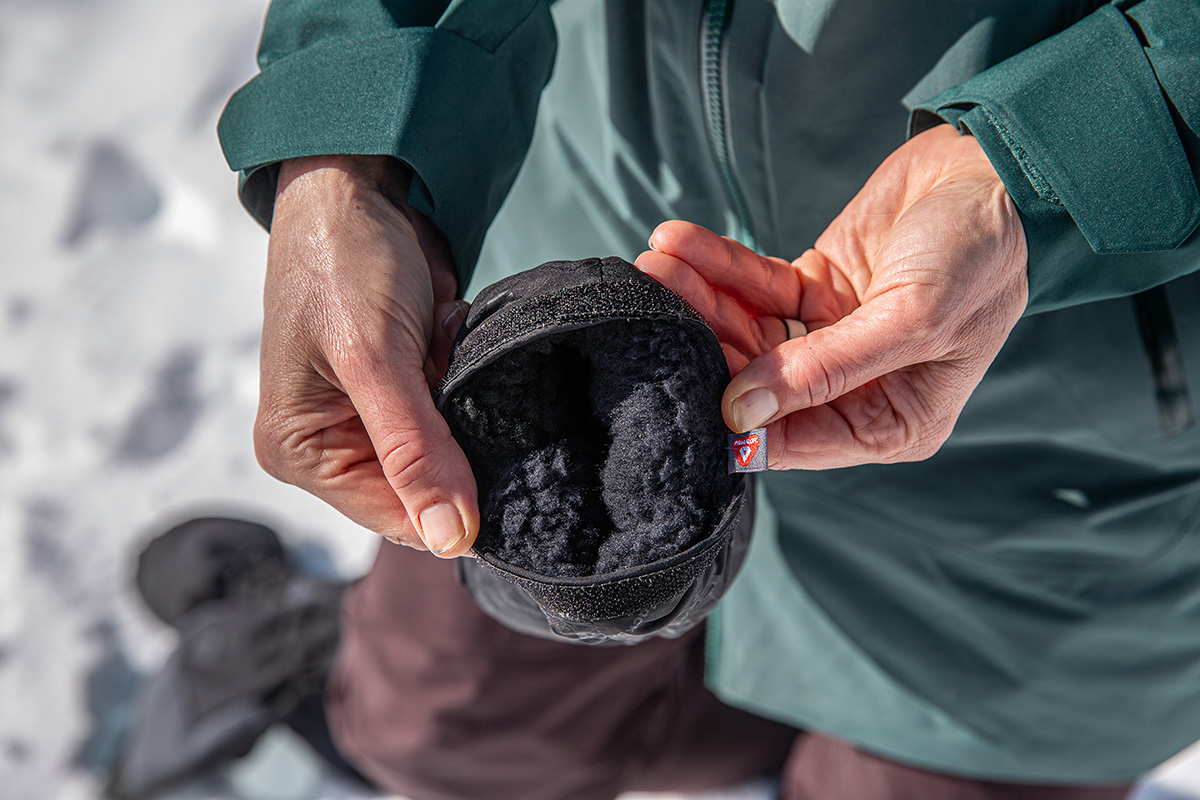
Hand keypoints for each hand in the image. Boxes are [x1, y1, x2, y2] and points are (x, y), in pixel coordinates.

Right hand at [255, 155, 477, 555]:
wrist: (357, 186)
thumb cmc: (342, 261)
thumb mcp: (375, 358)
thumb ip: (414, 451)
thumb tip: (449, 539)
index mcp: (300, 452)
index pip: (394, 517)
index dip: (454, 508)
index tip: (506, 470)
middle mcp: (330, 445)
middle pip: (425, 487)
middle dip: (457, 437)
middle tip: (452, 374)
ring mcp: (368, 417)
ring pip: (450, 448)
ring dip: (462, 400)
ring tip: (438, 341)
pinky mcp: (403, 388)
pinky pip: (457, 408)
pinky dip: (463, 373)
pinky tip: (444, 330)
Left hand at [635, 125, 1027, 469]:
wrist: (994, 170)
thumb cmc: (979, 255)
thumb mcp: (912, 318)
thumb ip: (826, 370)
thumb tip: (742, 412)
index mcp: (892, 423)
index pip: (793, 441)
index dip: (734, 417)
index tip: (680, 381)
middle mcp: (855, 390)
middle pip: (757, 383)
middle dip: (704, 340)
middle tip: (654, 298)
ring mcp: (830, 339)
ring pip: (746, 332)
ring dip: (700, 297)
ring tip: (656, 262)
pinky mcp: (814, 290)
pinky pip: (754, 287)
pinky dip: (718, 266)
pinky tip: (679, 242)